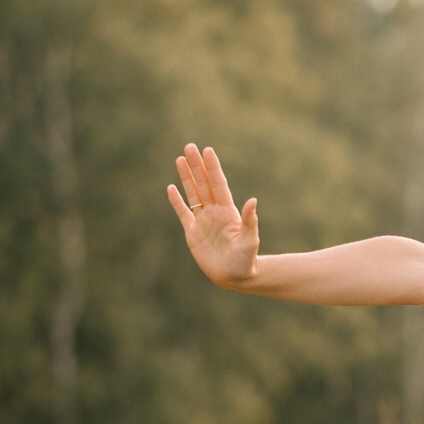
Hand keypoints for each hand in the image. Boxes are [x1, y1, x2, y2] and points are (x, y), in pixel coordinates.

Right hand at [168, 144, 259, 287]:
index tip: (207, 151)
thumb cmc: (246, 261)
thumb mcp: (250, 241)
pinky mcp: (193, 233)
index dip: (212, 168)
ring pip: (193, 194)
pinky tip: (171, 188)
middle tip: (189, 146)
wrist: (235, 277)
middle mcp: (215, 212)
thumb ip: (249, 222)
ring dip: (186, 177)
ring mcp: (203, 221)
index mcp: (228, 212)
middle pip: (204, 184)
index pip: (218, 184)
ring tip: (180, 159)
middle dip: (197, 166)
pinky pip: (183, 213)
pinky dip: (177, 201)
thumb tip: (253, 201)